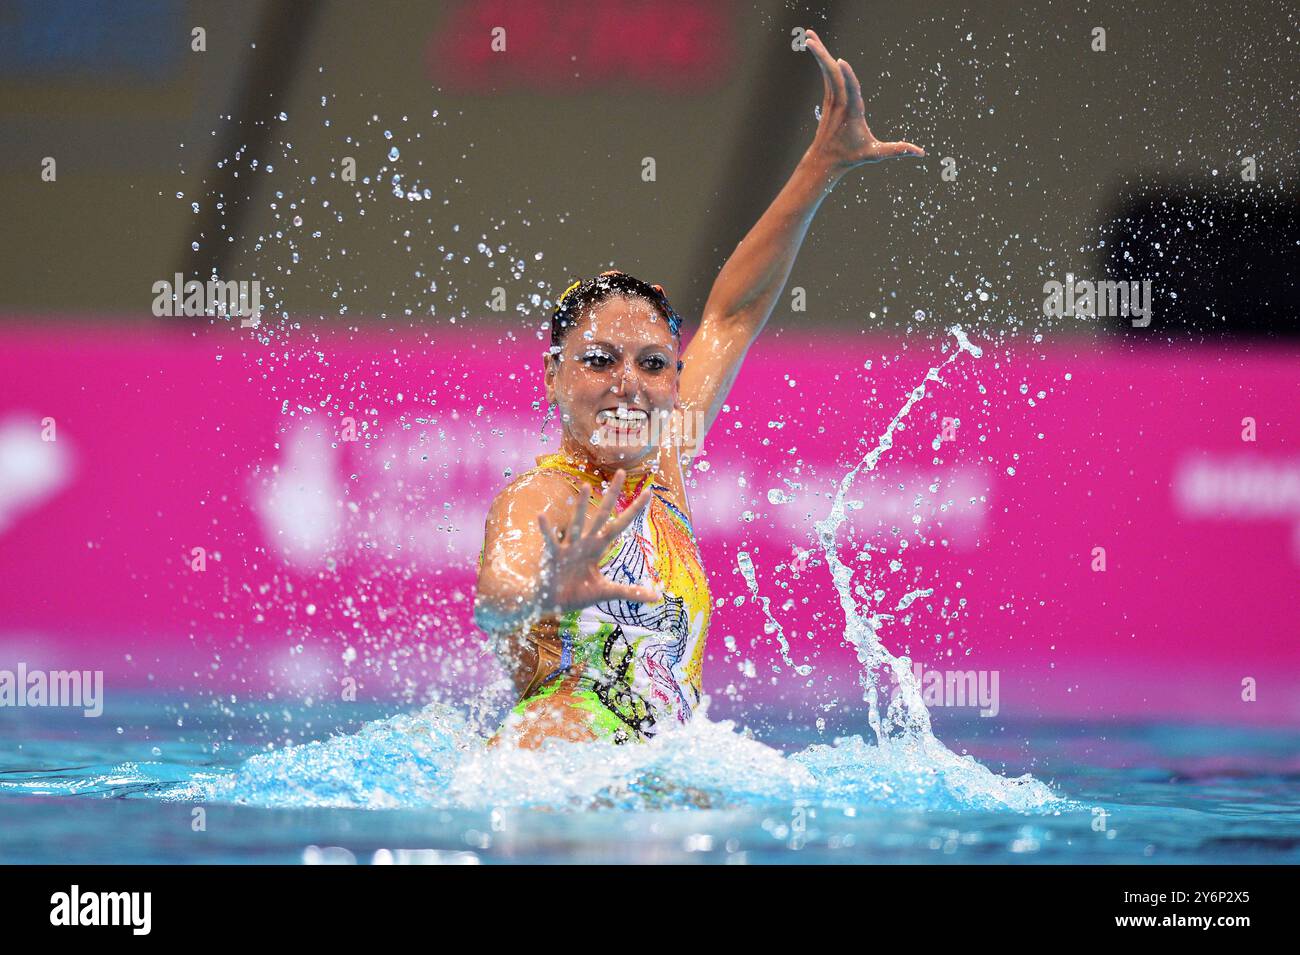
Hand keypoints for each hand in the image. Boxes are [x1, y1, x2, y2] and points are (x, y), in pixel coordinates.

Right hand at [536, 469, 659, 615]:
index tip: (648, 492)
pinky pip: (550, 541)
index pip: (620, 525)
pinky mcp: (553, 556)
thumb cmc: (575, 594)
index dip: (633, 510)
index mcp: (597, 548)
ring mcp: (569, 547)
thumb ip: (629, 593)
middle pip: (602, 515)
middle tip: (620, 471)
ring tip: (586, 486)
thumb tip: (656, 598)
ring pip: (577, 523)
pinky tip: (542, 516)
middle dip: (611, 495)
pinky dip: (547, 529)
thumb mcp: (605, 593)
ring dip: (581, 506)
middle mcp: (585, 542)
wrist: (550, 602)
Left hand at [803, 28, 923, 171]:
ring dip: (819, 53)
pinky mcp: (828, 99)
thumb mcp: (875, 154)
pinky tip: (816, 47)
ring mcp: (831, 100)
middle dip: (822, 56)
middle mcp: (839, 103)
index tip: (841, 61)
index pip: (850, 91)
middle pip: (832, 75)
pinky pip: (826, 75)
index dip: (847, 76)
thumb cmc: (851, 156)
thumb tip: (921, 153)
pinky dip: (823, 60)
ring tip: (809, 35)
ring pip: (826, 72)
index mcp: (852, 113)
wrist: (825, 161)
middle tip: (809, 38)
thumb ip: (897, 150)